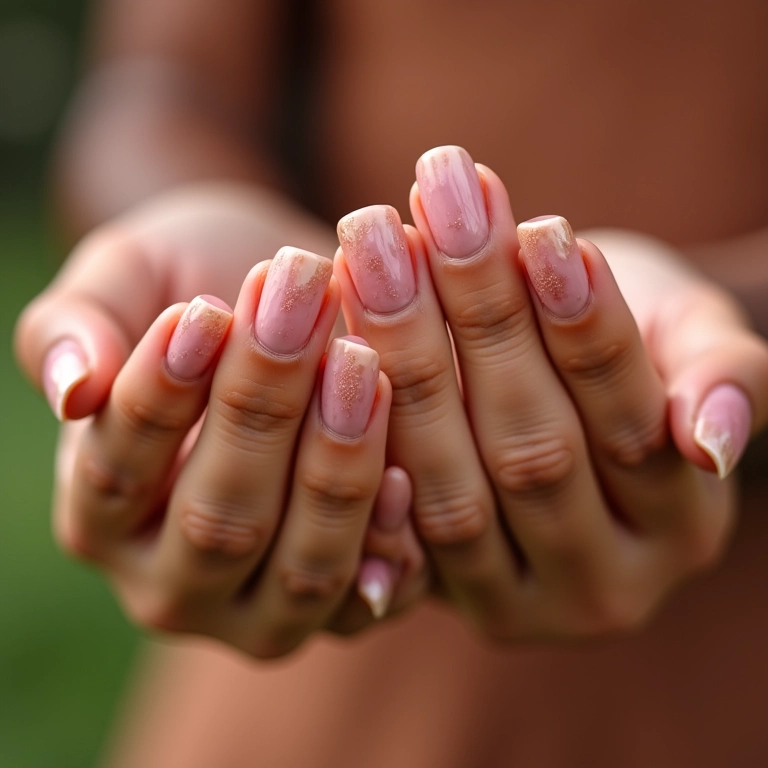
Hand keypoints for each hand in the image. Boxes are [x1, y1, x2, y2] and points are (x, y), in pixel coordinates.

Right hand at [14, 188, 425, 655]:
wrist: (296, 314)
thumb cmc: (202, 288)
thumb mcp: (129, 282)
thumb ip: (79, 324)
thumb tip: (73, 387)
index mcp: (101, 515)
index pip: (117, 471)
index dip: (158, 396)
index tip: (201, 313)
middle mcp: (174, 581)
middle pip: (217, 522)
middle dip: (261, 412)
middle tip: (298, 310)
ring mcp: (262, 609)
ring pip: (300, 567)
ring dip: (335, 470)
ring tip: (358, 361)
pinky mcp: (340, 607)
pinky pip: (367, 596)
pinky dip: (390, 541)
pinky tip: (405, 470)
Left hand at [334, 146, 767, 640]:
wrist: (579, 400)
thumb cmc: (650, 353)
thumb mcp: (700, 345)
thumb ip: (728, 378)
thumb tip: (714, 439)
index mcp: (681, 529)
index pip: (629, 424)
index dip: (587, 328)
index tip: (543, 229)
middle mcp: (601, 587)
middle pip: (532, 453)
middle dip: (481, 323)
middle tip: (435, 211)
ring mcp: (514, 603)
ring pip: (453, 485)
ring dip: (406, 355)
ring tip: (375, 243)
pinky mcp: (439, 593)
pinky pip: (393, 523)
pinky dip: (362, 430)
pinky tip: (333, 334)